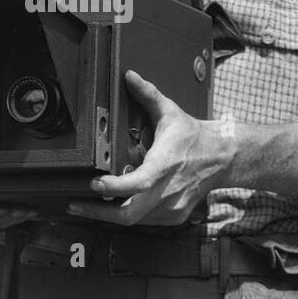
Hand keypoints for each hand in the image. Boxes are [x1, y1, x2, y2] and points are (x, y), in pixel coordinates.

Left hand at [65, 70, 231, 226]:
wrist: (222, 158)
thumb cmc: (193, 137)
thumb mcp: (170, 112)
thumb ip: (147, 94)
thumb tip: (129, 76)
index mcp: (164, 165)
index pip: (137, 184)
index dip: (112, 187)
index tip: (93, 183)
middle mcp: (167, 191)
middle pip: (128, 215)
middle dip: (97, 213)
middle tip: (75, 204)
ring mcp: (172, 207)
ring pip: (134, 221)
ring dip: (109, 215)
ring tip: (87, 206)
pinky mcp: (174, 216)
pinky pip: (145, 221)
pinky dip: (128, 215)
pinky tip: (114, 206)